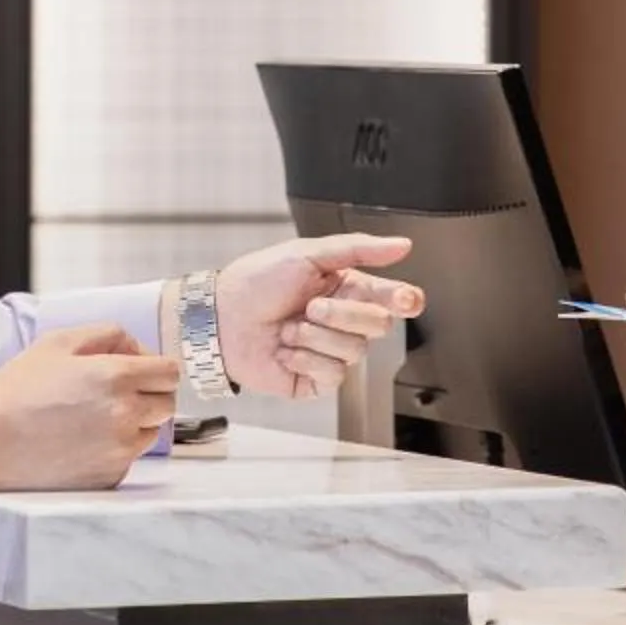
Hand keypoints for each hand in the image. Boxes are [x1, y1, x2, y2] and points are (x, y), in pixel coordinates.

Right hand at [0, 325, 180, 490]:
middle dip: (150, 394)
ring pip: (151, 432)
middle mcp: (126, 415)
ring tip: (95, 418)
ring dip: (136, 423)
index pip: (170, 372)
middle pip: (167, 404)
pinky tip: (82, 442)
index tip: (141, 371)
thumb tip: (136, 348)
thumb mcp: (57, 343)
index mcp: (118, 377)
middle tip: (116, 394)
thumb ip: (106, 335)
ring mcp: (119, 449)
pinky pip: (128, 458)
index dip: (157, 368)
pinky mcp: (109, 476)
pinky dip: (114, 449)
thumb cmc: (17, 390)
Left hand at [215, 233, 422, 399]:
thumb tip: (401, 245)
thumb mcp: (306, 254)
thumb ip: (358, 248)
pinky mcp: (316, 379)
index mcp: (347, 288)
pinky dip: (306, 359)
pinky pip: (333, 374)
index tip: (405, 299)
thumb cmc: (255, 282)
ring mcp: (331, 351)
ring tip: (288, 328)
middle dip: (344, 314)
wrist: (220, 318)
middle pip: (380, 325)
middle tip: (311, 306)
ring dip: (316, 337)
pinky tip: (286, 350)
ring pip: (356, 351)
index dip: (405, 299)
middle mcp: (343, 320)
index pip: (393, 297)